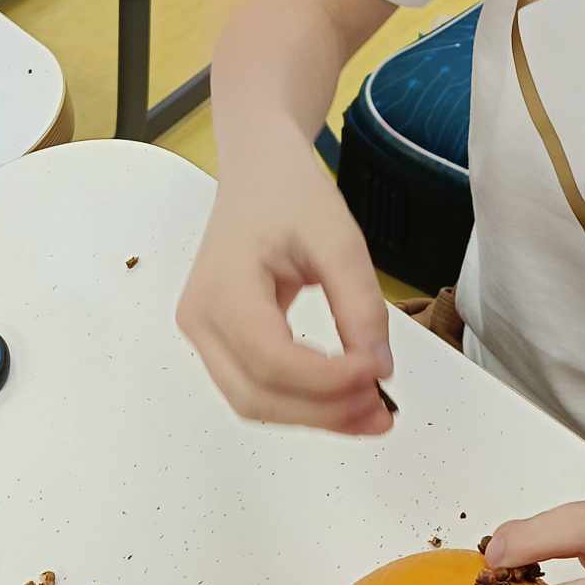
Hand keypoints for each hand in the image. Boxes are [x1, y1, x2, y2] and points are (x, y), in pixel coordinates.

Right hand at [176, 132, 393, 435]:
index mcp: (222, 288)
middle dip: (324, 412)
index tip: (380, 373)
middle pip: (257, 395)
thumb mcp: (338, 237)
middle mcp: (200, 319)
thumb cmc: (289, 191)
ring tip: (372, 411)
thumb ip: (359, 304)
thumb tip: (380, 368)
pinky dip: (303, 400)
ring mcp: (204, 334)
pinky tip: (346, 396)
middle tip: (383, 410)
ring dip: (315, 415)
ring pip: (255, 401)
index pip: (271, 359)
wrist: (259, 168)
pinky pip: (258, 386)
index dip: (328, 380)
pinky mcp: (220, 340)